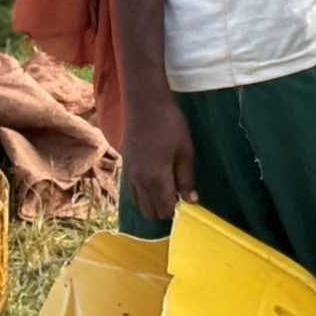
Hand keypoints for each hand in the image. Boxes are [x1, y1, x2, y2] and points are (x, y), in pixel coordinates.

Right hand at [122, 95, 197, 223]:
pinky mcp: (125, 166)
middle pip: (149, 211)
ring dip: (151, 203)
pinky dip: (142, 194)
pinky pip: (132, 191)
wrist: (145, 104)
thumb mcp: (185, 151)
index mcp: (156, 179)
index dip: (175, 211)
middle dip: (163, 210)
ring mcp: (129, 175)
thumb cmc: (170, 125)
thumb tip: (191, 200)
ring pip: (138, 203)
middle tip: (177, 196)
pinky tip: (153, 183)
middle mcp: (139, 182)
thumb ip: (186, 178)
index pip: (164, 210)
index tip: (185, 202)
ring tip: (166, 190)